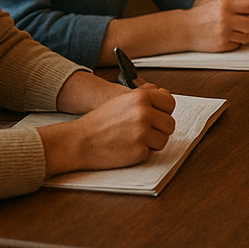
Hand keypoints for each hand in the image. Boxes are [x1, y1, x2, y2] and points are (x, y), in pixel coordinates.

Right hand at [38, 85, 176, 174]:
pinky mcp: (139, 150)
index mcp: (141, 97)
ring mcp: (142, 132)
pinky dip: (142, 152)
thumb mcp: (122, 100)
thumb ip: (145, 96)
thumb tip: (165, 94)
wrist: (78, 141)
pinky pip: (152, 152)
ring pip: (164, 139)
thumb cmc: (99, 122)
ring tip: (133, 139)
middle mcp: (144, 112)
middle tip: (142, 132)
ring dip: (152, 142)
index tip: (156, 117)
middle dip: (158, 129)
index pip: (170, 103)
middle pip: (169, 123)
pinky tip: (127, 147)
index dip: (163, 112)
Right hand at [184, 0, 248, 50]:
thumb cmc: (206, 13)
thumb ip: (242, 1)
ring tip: (232, 30)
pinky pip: (239, 45)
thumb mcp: (222, 0)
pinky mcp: (221, 45)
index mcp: (227, 3)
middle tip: (245, 24)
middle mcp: (226, 17)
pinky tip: (225, 37)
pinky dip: (235, 42)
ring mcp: (223, 32)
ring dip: (245, 35)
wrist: (184, 29)